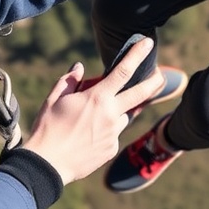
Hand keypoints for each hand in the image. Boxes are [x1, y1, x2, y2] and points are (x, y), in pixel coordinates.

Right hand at [21, 38, 164, 184]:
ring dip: (117, 112)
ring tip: (92, 119)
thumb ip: (69, 80)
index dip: (137, 55)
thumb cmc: (47, 129)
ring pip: (124, 117)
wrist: (47, 166)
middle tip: (161, 75)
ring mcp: (114, 133)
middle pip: (140, 94)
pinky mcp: (112, 149)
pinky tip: (87, 137)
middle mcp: (111, 114)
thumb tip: (79, 66)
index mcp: (97, 98)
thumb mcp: (53, 100)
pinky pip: (114, 134)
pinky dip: (106, 131)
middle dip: (154, 82)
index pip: (123, 71)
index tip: (148, 43)